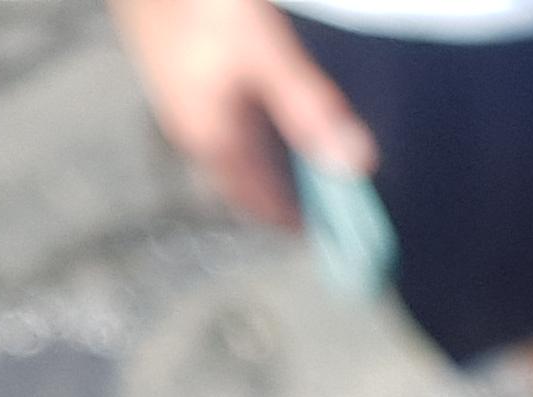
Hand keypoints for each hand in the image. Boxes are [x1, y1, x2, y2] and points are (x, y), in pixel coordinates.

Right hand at [107, 0, 379, 229]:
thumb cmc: (203, 4)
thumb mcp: (268, 54)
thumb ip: (308, 107)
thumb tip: (353, 163)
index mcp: (212, 138)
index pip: (256, 202)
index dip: (292, 222)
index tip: (329, 236)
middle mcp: (190, 129)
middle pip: (243, 181)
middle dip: (284, 196)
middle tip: (327, 205)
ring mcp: (180, 103)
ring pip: (232, 153)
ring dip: (269, 168)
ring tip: (309, 169)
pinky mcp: (179, 77)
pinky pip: (224, 125)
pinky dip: (256, 137)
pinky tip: (273, 120)